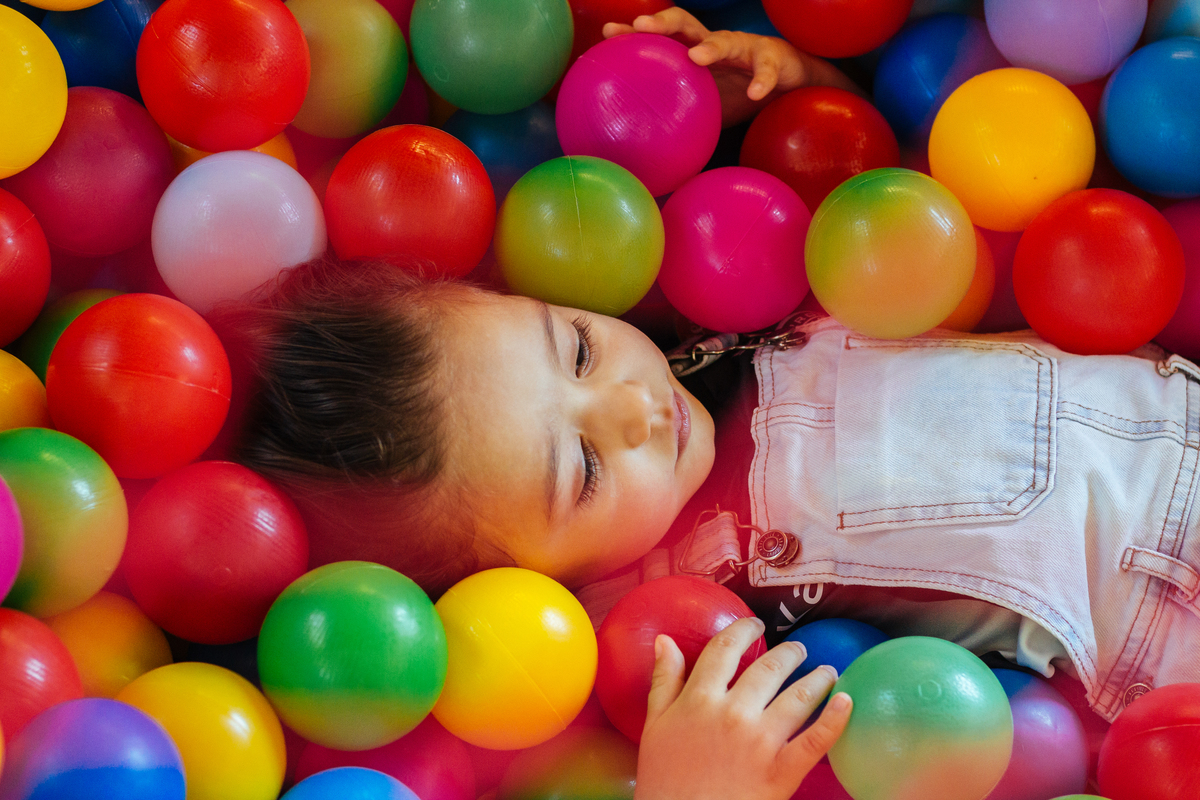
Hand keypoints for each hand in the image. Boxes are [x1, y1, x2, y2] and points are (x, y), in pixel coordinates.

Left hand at [602, 9, 864, 126]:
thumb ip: (678, 119)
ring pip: (728, 41)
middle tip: (639, 26)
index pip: (662, 37)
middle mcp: (718, 44)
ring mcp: (747, 50)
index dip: (636, 33)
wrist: (791, 85)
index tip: (608, 33)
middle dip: (662, 23)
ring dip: (712, 47)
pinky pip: (767, 73)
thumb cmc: (739, 92)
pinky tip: (754, 93)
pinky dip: (761, 82)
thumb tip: (644, 153)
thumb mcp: (705, 106)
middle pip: (686, 25)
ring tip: (696, 57)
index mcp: (696, 52)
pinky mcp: (776, 62)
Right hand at [633, 616, 852, 799]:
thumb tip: (665, 640)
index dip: (743, 630)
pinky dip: (836, 718)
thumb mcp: (654, 727)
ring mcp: (761, 741)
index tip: (755, 625)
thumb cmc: (665, 780)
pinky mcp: (782, 770)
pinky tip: (847, 701)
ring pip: (798, 696)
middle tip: (798, 649)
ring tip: (828, 670)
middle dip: (789, 653)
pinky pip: (816, 740)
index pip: (725, 649)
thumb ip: (663, 681)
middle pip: (768, 668)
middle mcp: (734, 711)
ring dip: (818, 678)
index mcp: (700, 699)